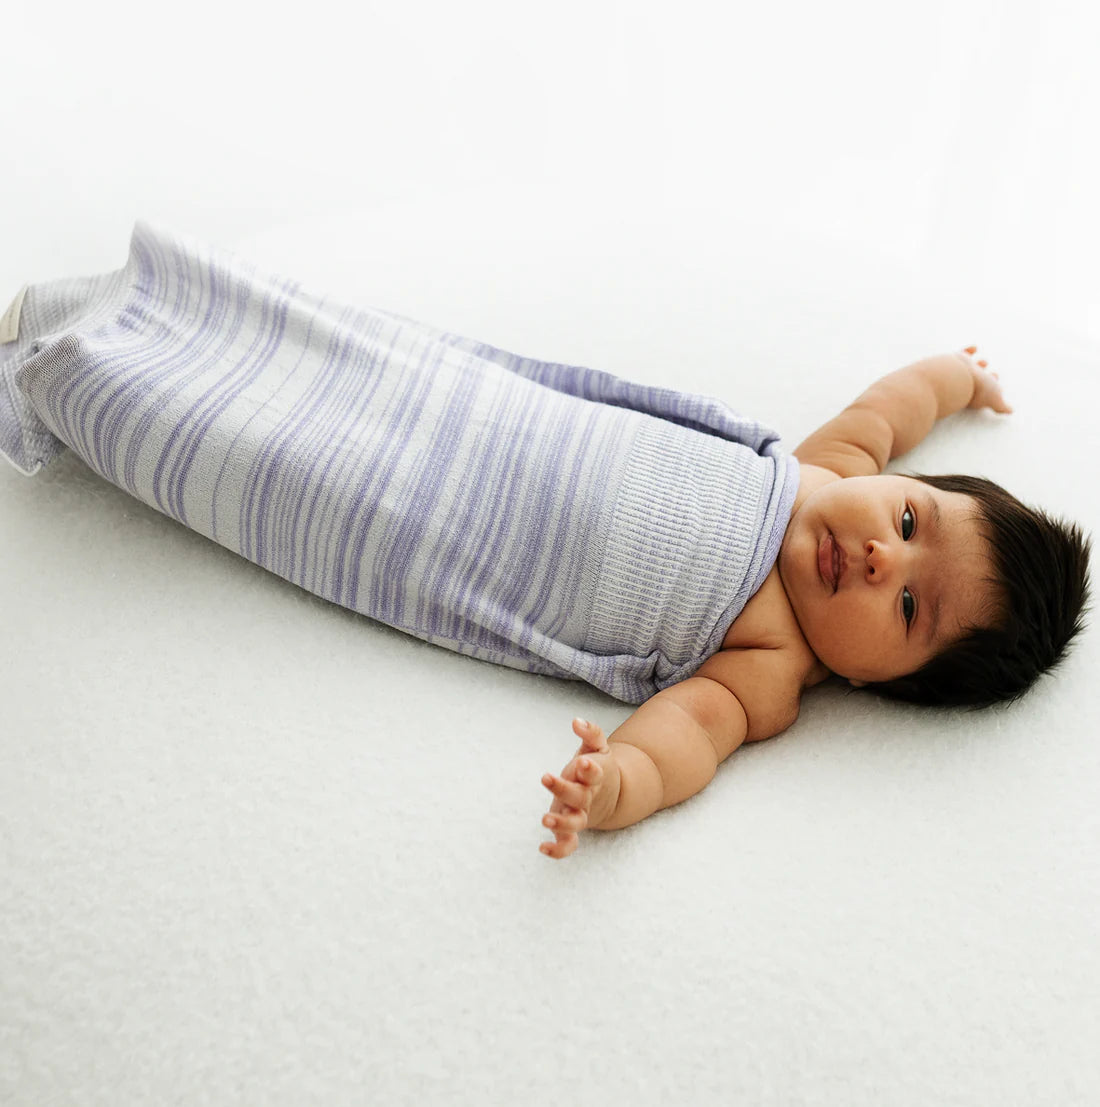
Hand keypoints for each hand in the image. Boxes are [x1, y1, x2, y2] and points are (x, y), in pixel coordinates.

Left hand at [539, 718, 614, 858]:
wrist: (612, 795)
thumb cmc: (597, 766)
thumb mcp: (598, 747)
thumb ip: (591, 733)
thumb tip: (576, 721)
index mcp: (596, 777)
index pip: (594, 773)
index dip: (589, 769)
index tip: (581, 763)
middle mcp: (588, 797)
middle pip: (578, 796)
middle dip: (563, 788)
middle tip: (546, 777)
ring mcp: (581, 815)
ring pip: (574, 823)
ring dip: (561, 823)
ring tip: (545, 819)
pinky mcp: (572, 830)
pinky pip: (568, 844)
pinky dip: (558, 850)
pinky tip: (542, 847)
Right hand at [961, 345, 1012, 413]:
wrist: (958, 378)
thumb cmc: (976, 390)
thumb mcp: (995, 400)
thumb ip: (1001, 407)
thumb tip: (1011, 411)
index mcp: (976, 394)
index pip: (986, 390)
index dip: (993, 385)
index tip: (996, 378)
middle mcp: (967, 384)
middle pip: (978, 379)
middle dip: (984, 375)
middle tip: (990, 372)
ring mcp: (959, 372)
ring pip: (969, 368)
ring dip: (977, 365)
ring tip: (985, 361)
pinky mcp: (953, 361)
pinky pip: (961, 354)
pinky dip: (968, 350)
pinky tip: (975, 347)